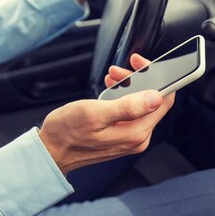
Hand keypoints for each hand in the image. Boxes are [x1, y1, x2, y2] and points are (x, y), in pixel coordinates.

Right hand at [38, 54, 173, 174]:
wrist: (51, 151)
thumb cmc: (67, 133)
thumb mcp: (95, 113)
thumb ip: (128, 107)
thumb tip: (155, 98)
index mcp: (136, 133)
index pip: (163, 101)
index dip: (157, 78)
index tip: (140, 64)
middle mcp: (137, 138)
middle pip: (153, 102)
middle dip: (138, 80)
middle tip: (118, 70)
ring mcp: (129, 139)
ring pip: (140, 105)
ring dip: (128, 87)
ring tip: (111, 79)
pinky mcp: (121, 137)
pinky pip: (130, 113)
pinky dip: (121, 98)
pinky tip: (109, 91)